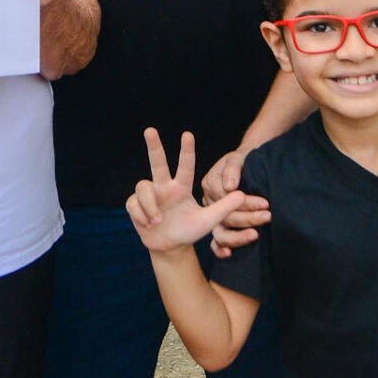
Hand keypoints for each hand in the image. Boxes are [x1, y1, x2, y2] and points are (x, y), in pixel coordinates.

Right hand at [126, 130, 247, 254]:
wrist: (170, 247)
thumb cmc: (189, 230)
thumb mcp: (208, 221)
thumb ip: (223, 208)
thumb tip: (242, 194)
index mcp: (181, 187)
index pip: (185, 166)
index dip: (187, 151)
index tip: (188, 134)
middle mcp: (164, 186)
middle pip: (157, 162)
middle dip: (153, 146)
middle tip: (150, 129)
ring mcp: (149, 195)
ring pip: (143, 186)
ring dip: (150, 204)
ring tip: (158, 221)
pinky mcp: (135, 205)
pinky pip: (134, 204)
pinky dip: (142, 215)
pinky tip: (149, 224)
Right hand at [201, 149, 269, 257]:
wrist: (246, 165)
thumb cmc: (242, 161)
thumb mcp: (237, 158)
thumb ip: (233, 169)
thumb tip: (230, 187)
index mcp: (210, 183)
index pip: (227, 198)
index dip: (247, 202)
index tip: (266, 204)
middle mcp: (208, 201)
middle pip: (226, 215)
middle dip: (248, 218)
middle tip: (267, 217)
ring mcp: (211, 216)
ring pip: (220, 231)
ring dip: (237, 236)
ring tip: (255, 235)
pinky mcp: (216, 226)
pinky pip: (215, 241)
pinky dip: (220, 249)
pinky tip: (229, 254)